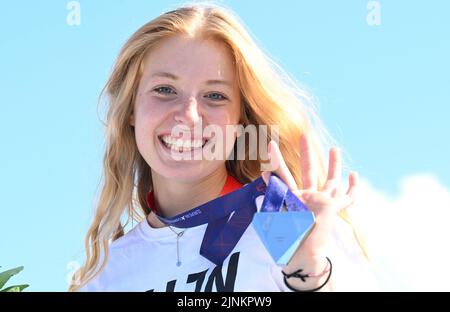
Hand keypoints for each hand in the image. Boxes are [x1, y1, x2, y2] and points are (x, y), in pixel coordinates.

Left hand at [261, 135, 357, 263]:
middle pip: (307, 169)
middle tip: (304, 134)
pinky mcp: (333, 209)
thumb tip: (265, 173)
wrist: (301, 255)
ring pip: (329, 179)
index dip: (276, 163)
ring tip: (335, 148)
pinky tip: (354, 175)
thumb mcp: (274, 213)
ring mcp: (320, 201)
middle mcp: (306, 196)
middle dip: (306, 151)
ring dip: (333, 164)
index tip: (270, 148)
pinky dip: (352, 187)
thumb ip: (273, 193)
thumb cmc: (285, 239)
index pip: (282, 175)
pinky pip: (347, 198)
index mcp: (290, 197)